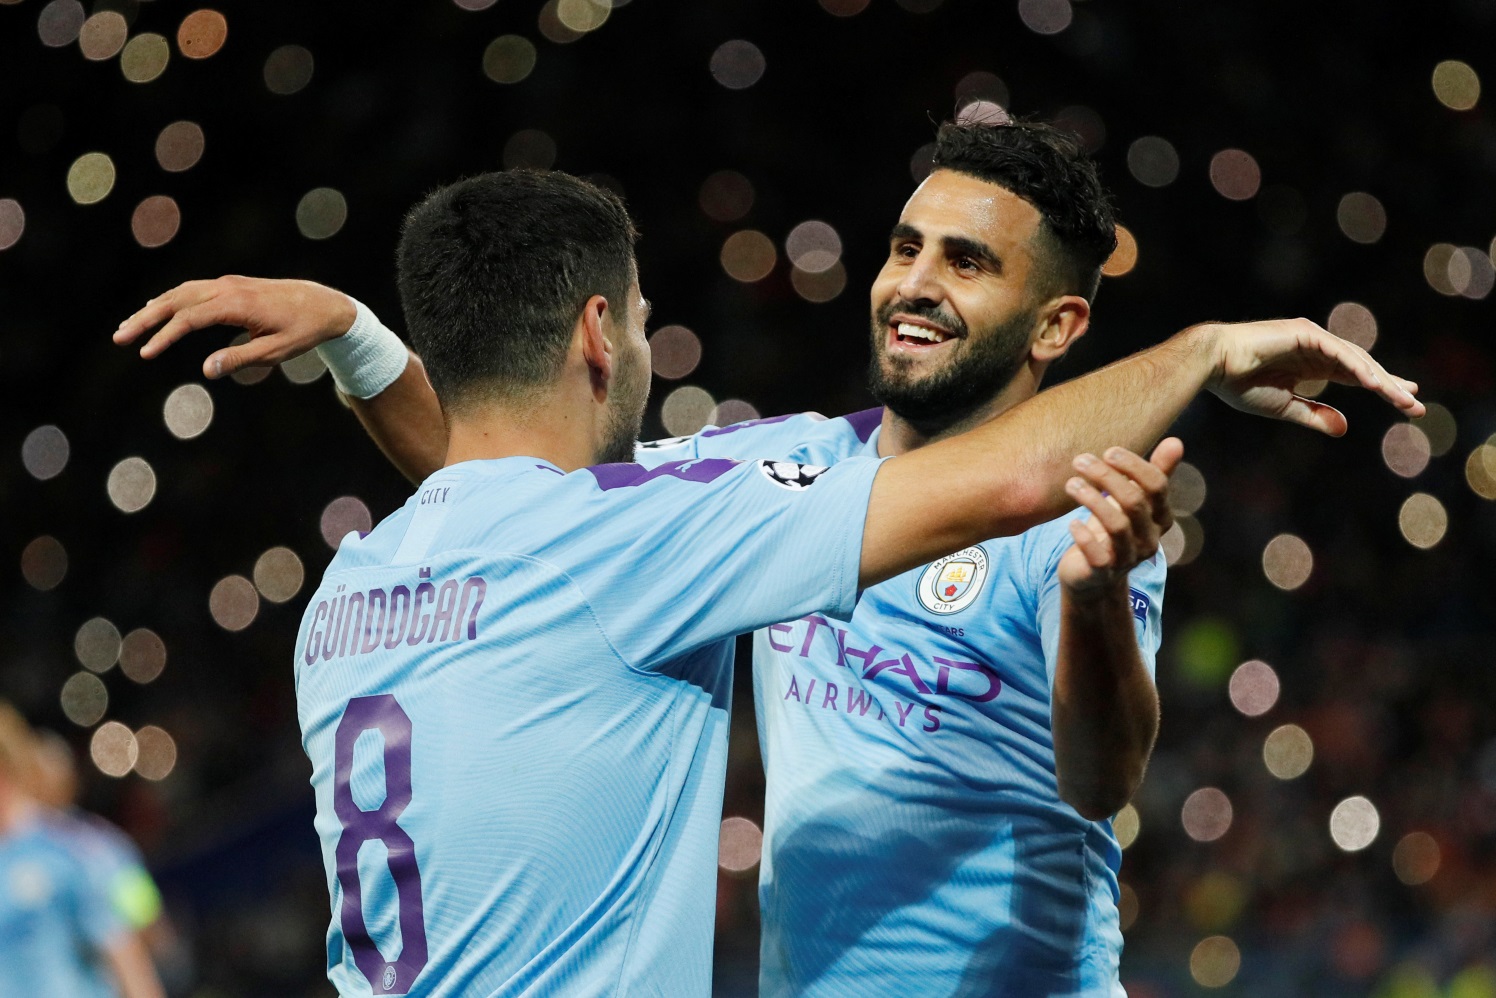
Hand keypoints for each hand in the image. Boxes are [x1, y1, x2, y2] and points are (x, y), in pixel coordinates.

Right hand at [112, 276, 357, 379]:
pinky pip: (193, 291)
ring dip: (153, 308)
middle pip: (176, 300)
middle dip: (145, 319)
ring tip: (129, 326)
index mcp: (237, 304)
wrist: (324, 305)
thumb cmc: (303, 331)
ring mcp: (228, 284)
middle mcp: (228, 288)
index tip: (145, 353)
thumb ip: (239, 360)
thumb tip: (205, 370)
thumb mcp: (275, 352)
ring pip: (181, 293)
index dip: (164, 336)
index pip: (189, 319)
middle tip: (119, 337)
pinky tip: (156, 308)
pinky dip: (171, 300)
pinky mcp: (231, 285)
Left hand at [1057, 438, 1181, 597]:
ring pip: (1117, 525)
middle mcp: (1149, 538)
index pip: (1157, 486)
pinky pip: (1098, 556)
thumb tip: (1176, 441)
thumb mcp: (1132, 500)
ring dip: (1092, 499)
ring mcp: (1128, 558)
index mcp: (1159, 517)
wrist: (1092, 577)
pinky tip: (1072, 523)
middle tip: (1080, 460)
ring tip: (1071, 484)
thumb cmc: (1112, 529)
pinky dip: (1085, 537)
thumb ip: (1153, 473)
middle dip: (1106, 476)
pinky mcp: (1103, 573)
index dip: (1134, 466)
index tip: (1108, 451)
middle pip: (1134, 501)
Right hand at [1197, 318, 1423, 434]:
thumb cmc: (1239, 384)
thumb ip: (1313, 415)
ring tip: (1402, 399)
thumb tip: (1346, 428)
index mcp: (1310, 363)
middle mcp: (1316, 347)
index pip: (1354, 375)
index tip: (1404, 401)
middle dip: (1390, 385)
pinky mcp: (1305, 333)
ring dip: (1380, 379)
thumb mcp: (1283, 407)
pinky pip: (1338, 353)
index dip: (1380, 387)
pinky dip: (1357, 368)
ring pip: (1355, 359)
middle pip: (1362, 367)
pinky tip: (1374, 384)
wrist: (1212, 364)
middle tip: (1415, 404)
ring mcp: (1312, 337)